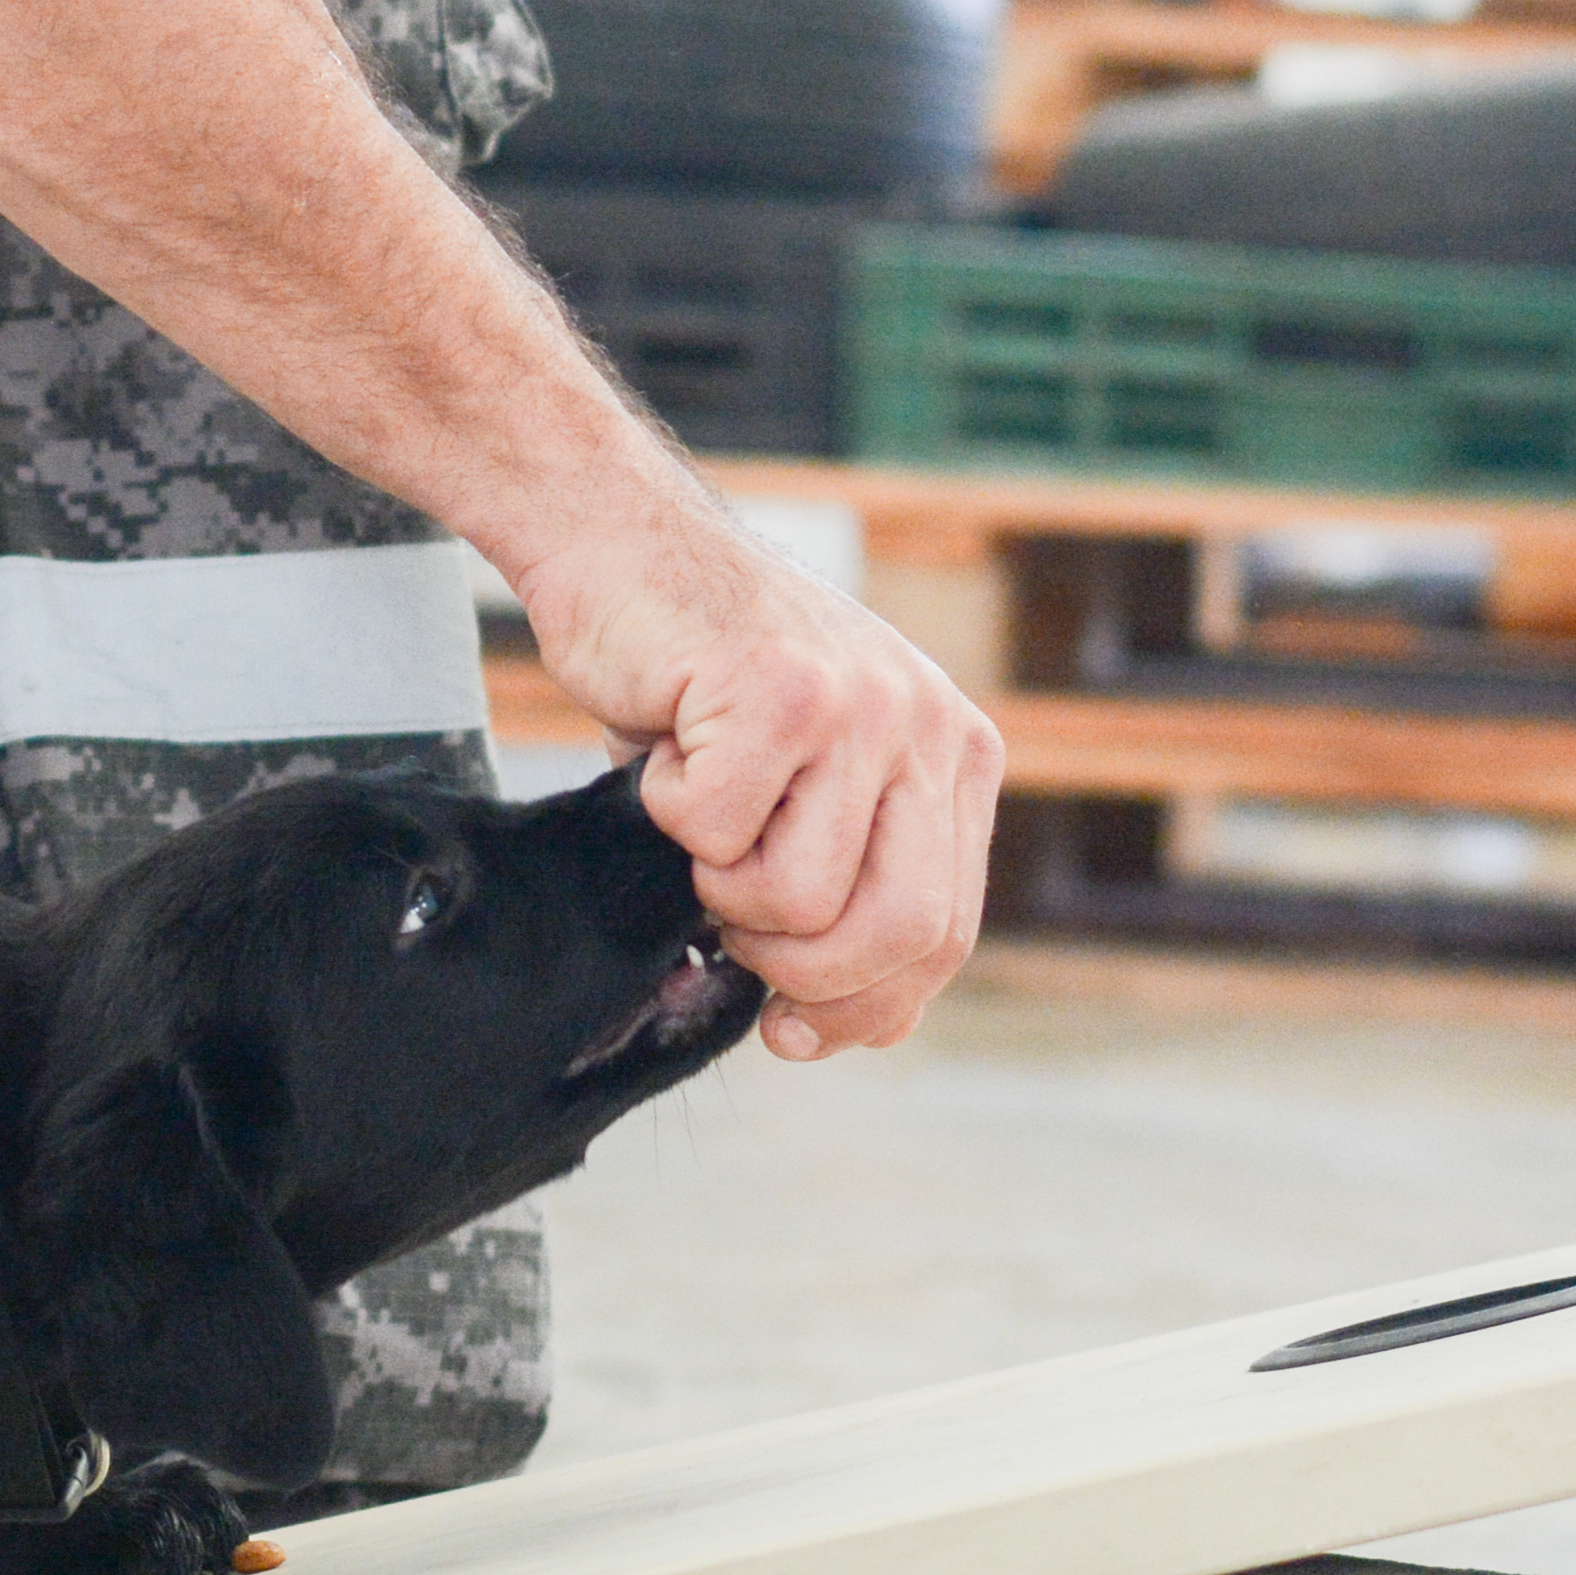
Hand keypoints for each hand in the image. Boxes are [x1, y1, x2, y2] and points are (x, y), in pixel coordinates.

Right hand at [528, 516, 1002, 1057]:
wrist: (622, 546)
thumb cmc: (700, 684)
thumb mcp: (806, 785)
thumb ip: (848, 879)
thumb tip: (836, 1022)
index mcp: (953, 755)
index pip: (945, 932)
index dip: (866, 1005)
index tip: (794, 1028)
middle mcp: (927, 725)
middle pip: (897, 932)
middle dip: (798, 967)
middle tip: (731, 928)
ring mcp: (861, 705)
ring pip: (799, 898)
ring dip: (718, 884)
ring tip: (697, 809)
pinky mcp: (780, 692)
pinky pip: (717, 833)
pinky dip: (667, 812)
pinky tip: (670, 748)